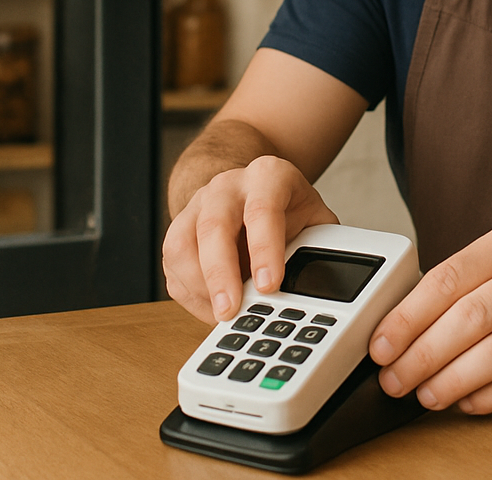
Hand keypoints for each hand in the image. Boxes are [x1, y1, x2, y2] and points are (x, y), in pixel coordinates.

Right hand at [162, 154, 337, 324]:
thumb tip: (318, 281)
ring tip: (222, 315)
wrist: (254, 189)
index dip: (264, 249)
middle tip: (232, 310)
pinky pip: (172, 265)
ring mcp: (198, 205)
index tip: (269, 286)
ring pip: (182, 245)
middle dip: (221, 274)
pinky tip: (210, 307)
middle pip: (214, 226)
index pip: (263, 209)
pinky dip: (190, 293)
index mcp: (267, 176)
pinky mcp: (178, 229)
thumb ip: (319, 244)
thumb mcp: (313, 217)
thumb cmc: (287, 207)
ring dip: (199, 287)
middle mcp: (227, 186)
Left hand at [368, 222, 491, 413]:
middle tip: (395, 380)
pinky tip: (468, 402)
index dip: (406, 318)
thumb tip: (404, 325)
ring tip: (426, 396)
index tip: (380, 346)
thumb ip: (469, 280)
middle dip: (422, 357)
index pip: (446, 279)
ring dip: (453, 382)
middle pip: (469, 319)